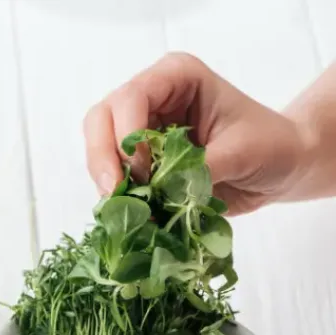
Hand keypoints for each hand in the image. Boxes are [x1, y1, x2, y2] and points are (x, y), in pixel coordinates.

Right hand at [84, 52, 311, 214]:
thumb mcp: (242, 153)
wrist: (282, 167)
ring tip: (128, 206)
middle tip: (116, 192)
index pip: (131, 97)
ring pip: (98, 146)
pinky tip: (134, 210)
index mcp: (176, 76)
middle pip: (101, 119)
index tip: (146, 173)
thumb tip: (159, 192)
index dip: (129, 135)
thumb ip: (197, 169)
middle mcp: (151, 96)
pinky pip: (111, 172)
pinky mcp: (139, 157)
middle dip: (104, 157)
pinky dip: (117, 193)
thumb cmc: (271, 146)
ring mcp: (140, 126)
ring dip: (107, 178)